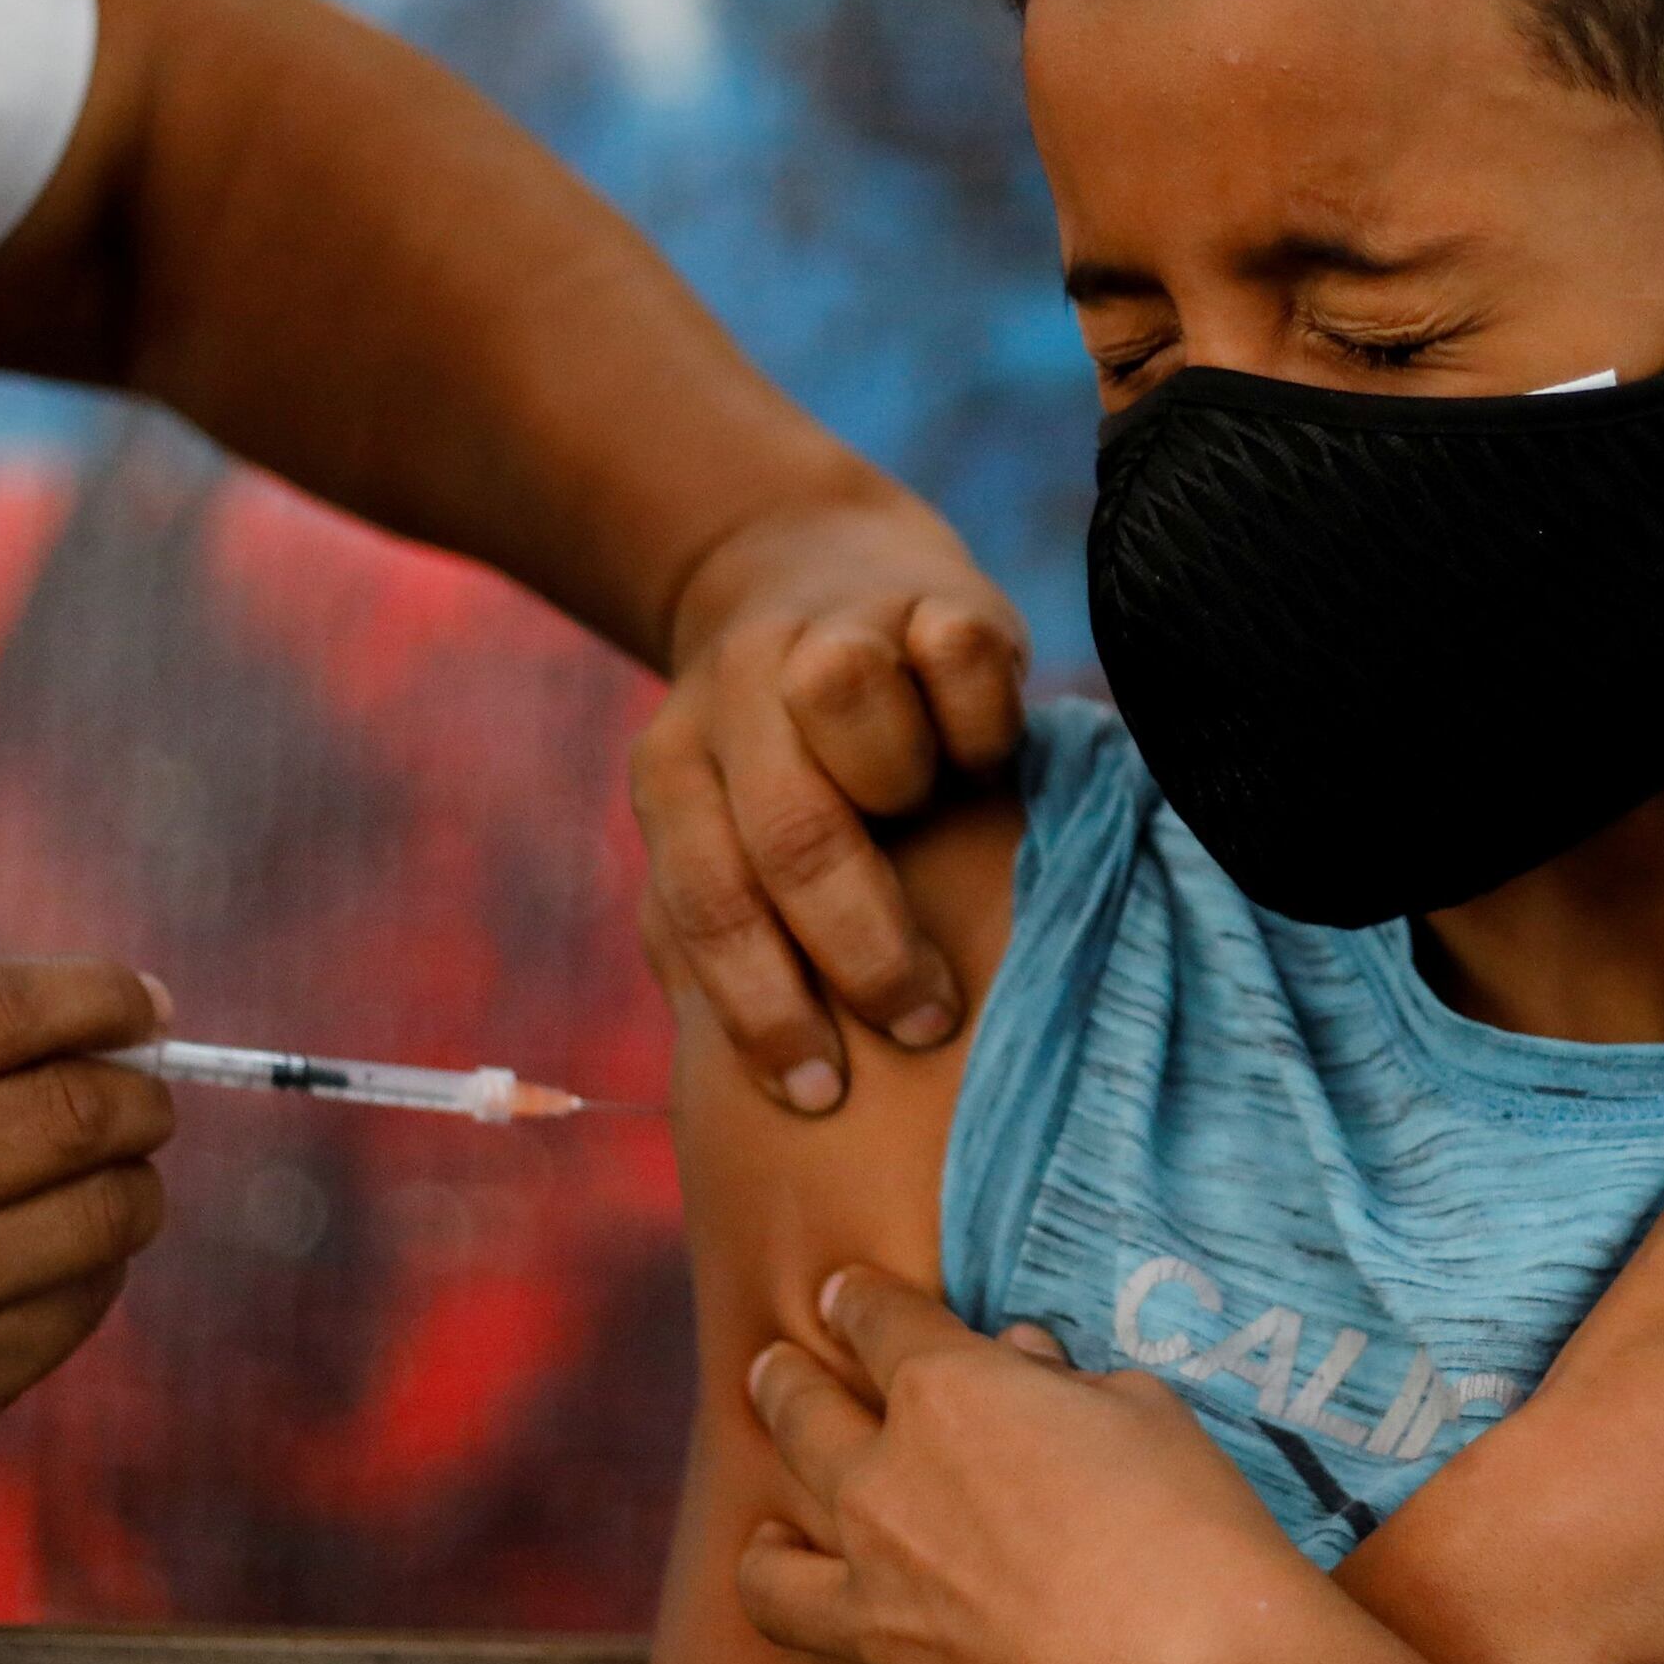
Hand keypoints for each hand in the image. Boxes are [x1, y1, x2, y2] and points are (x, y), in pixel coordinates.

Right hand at [0, 962, 177, 1590]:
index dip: (94, 994)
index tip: (142, 1003)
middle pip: (70, 1109)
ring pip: (103, 1211)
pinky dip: (101, 1266)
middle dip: (140, 1094)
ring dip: (137, 1183)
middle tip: (147, 1099)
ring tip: (118, 1178)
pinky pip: (83, 1302)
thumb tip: (92, 1029)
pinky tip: (69, 1258)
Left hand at [630, 484, 1029, 1115]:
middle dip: (861, 945)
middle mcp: (738, 698)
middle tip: (924, 1023)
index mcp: (674, 771)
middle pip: (789, 829)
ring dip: (900, 785)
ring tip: (937, 826)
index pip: (706, 902)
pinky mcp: (930, 594)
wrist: (817, 568)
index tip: (818, 1096)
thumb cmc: (794, 762)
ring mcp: (832, 634)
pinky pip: (957, 657)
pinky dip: (978, 719)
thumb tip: (756, 1093)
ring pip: (848, 704)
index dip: (763, 1007)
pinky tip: (989, 758)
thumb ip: (726, 929)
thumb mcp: (730, 836)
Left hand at [735, 1274, 1341, 1663]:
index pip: (879, 1323)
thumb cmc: (1194, 1528)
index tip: (844, 1294)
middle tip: (771, 1372)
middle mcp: (882, 1497)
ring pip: (771, 1576)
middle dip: (782, 1386)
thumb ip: (1069, 1384)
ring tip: (767, 1539)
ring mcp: (878, 1615)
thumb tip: (1024, 1364)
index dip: (860, 1301)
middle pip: (799, 1423)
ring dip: (765, 1549)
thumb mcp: (1148, 1413)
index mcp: (944, 1398)